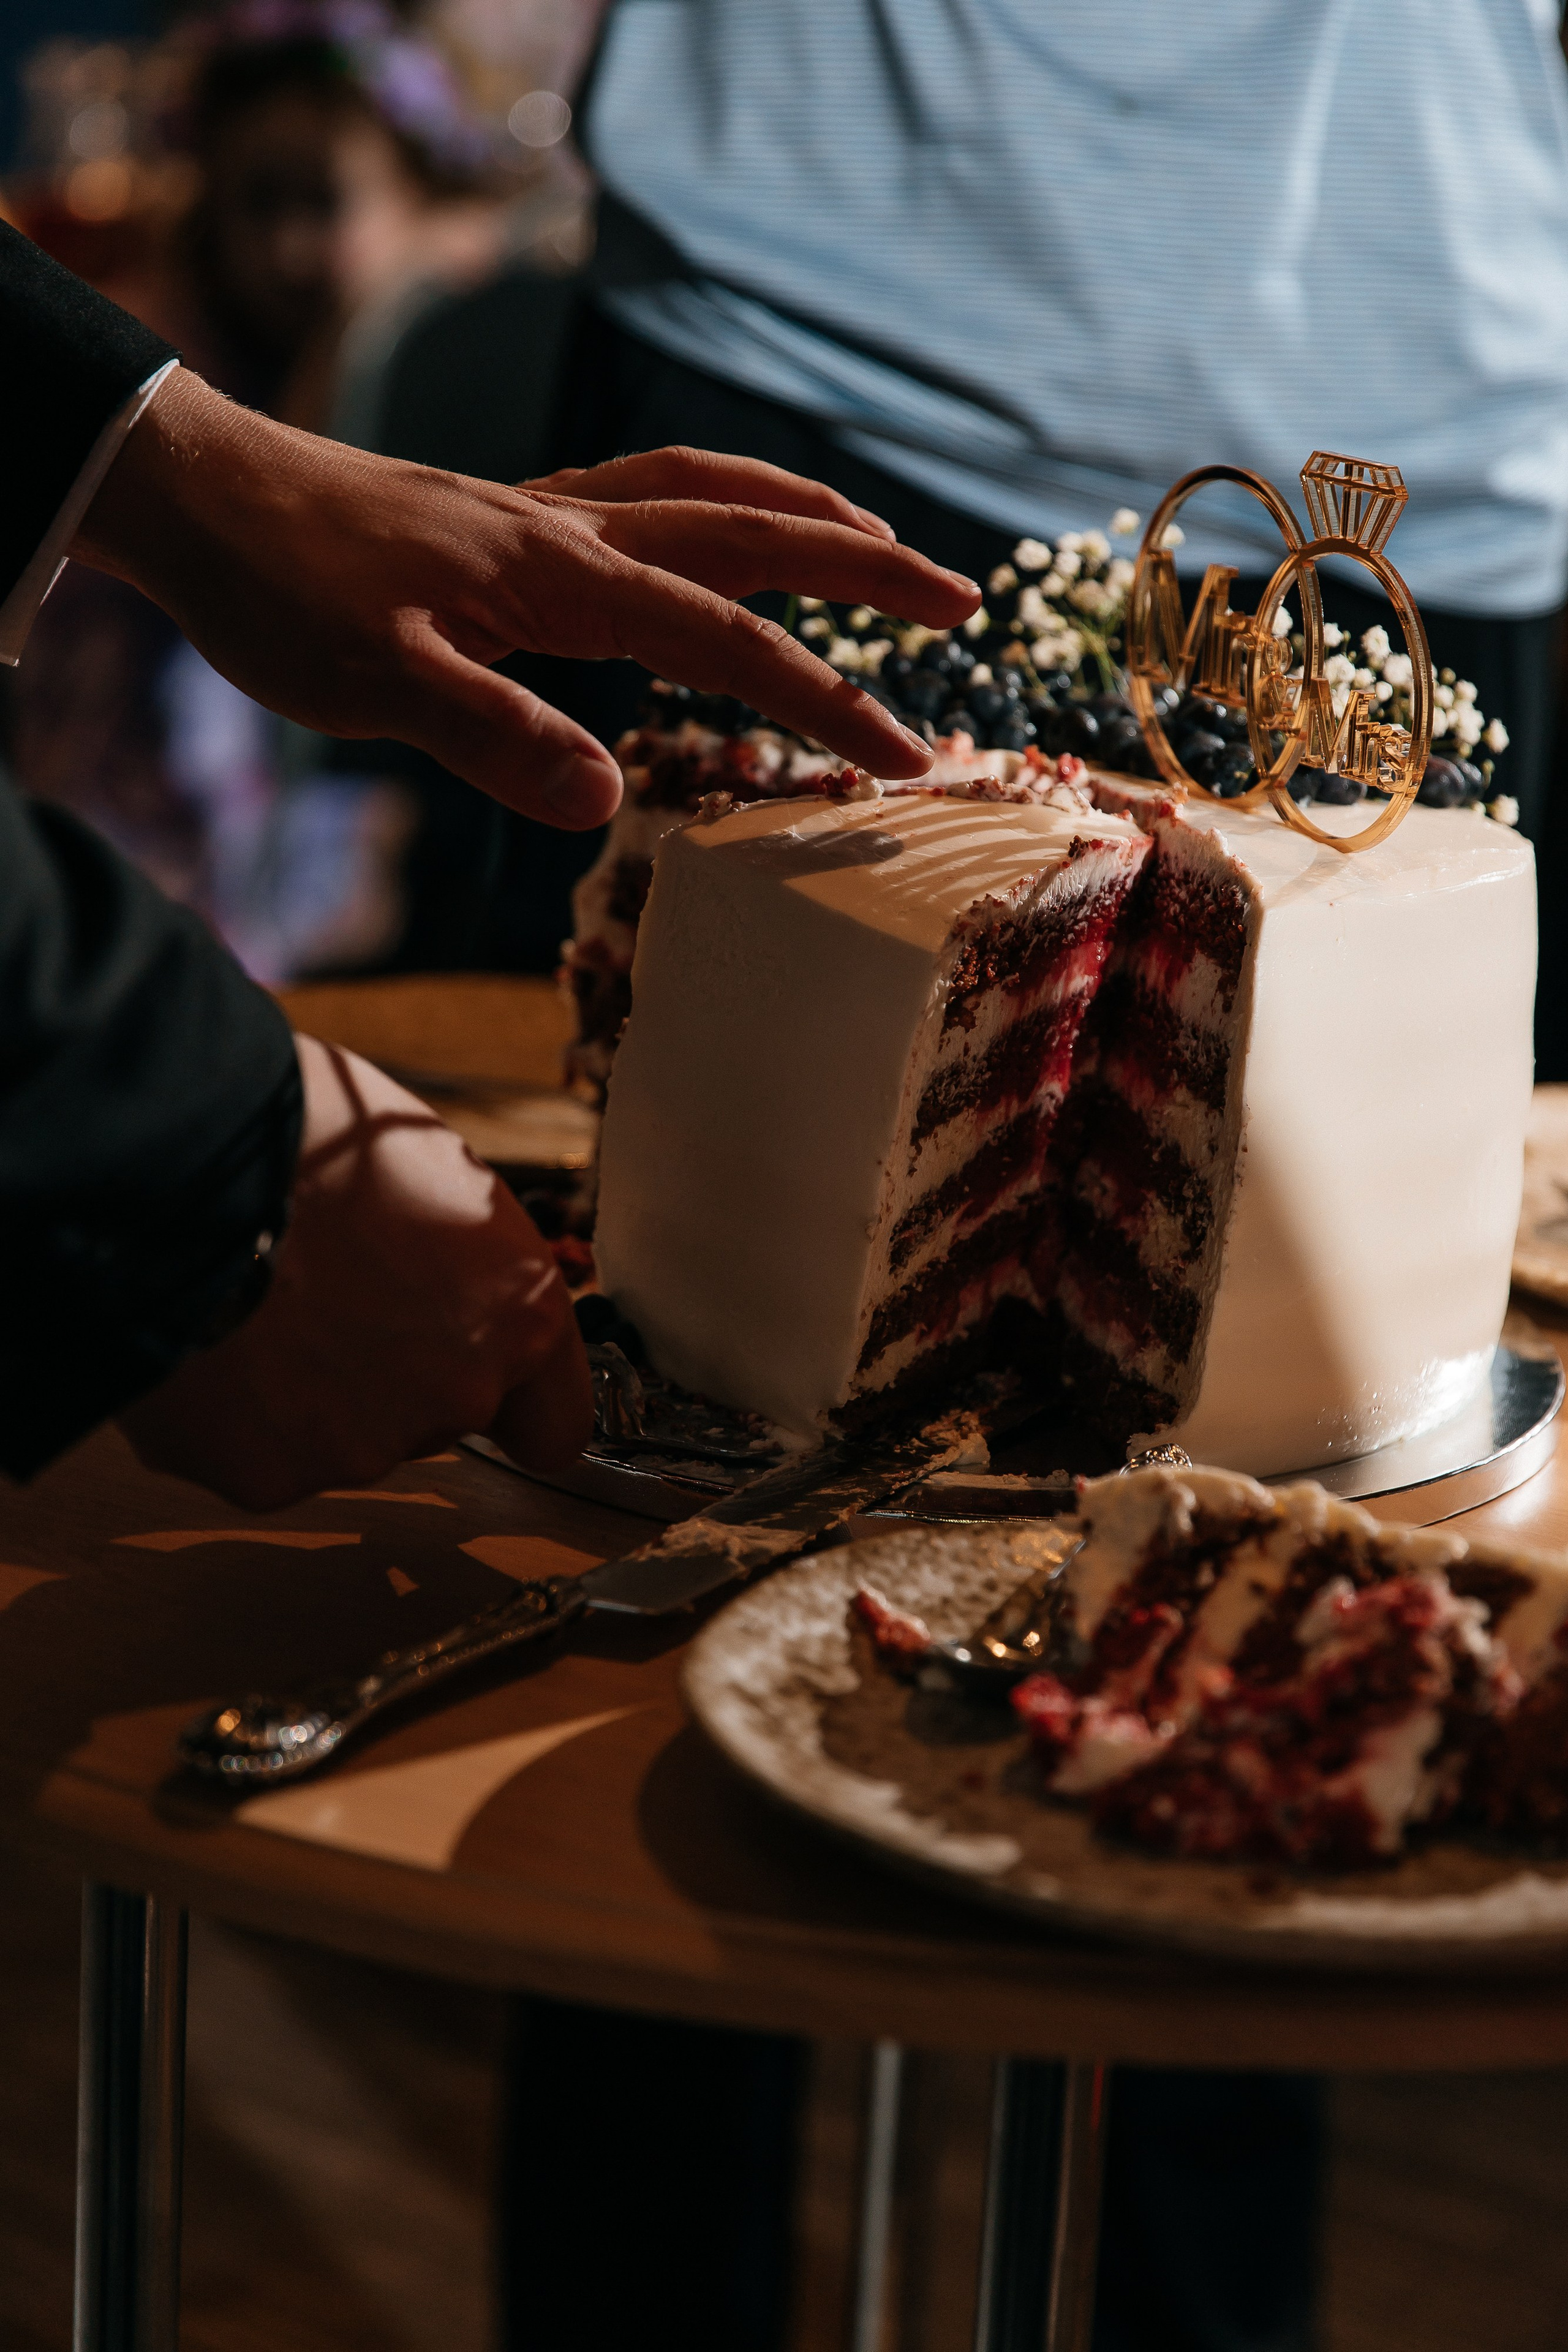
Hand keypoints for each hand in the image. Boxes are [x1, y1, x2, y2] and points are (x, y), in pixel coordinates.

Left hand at [74, 371, 978, 829]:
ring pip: (710, 492)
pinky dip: (721, 501)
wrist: (205, 496)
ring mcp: (549, 513)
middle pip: (755, 530)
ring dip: (805, 513)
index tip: (908, 759)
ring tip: (878, 543)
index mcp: (564, 577)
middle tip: (961, 597)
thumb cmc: (286, 594)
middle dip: (866, 566)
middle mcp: (576, 529)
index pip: (730, 639)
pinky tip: (722, 533)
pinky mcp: (516, 515)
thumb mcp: (379, 687)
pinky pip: (653, 492)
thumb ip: (496, 738)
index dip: (827, 699)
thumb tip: (607, 805)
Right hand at [118, 1036, 590, 1508]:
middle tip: (331, 1299)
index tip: (490, 1395)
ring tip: (260, 1306)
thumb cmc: (306, 1139)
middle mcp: (457, 1391)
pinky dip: (240, 1414)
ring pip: (348, 1435)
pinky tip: (214, 1345)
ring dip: (314, 1390)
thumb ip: (463, 1256)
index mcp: (516, 1311)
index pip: (553, 1420)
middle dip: (395, 1372)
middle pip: (438, 1415)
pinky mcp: (269, 1475)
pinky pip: (263, 1450)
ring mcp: (363, 1445)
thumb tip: (451, 1272)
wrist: (181, 1168)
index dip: (517, 1405)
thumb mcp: (430, 1170)